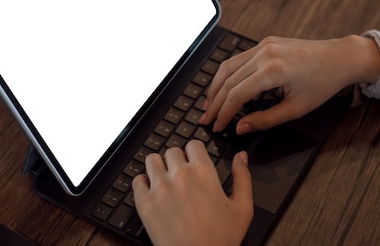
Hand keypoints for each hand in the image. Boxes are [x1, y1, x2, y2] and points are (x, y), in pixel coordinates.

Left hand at [133, 140, 252, 245]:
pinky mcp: (144, 203)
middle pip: (172, 151)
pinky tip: (152, 192)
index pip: (193, 144)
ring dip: (158, 166)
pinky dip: (143, 183)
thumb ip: (243, 177)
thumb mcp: (243, 208)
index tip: (194, 160)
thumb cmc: (221, 239)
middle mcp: (179, 175)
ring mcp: (159, 188)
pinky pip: (137, 180)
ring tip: (164, 179)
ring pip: (152, 160)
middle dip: (177, 160)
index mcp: (203, 172)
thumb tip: (241, 157)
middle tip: (180, 175)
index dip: (194, 152)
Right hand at [200, 35, 379, 133]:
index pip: (237, 94)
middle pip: (228, 80)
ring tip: (209, 105)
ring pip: (228, 67)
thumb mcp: (296, 108)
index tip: (217, 127)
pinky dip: (227, 75)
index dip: (224, 113)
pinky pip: (238, 59)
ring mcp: (263, 45)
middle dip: (214, 102)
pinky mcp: (265, 42)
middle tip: (206, 119)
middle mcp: (265, 53)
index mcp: (273, 70)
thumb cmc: (323, 83)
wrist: (340, 58)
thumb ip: (265, 120)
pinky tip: (223, 88)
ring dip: (216, 87)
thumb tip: (240, 127)